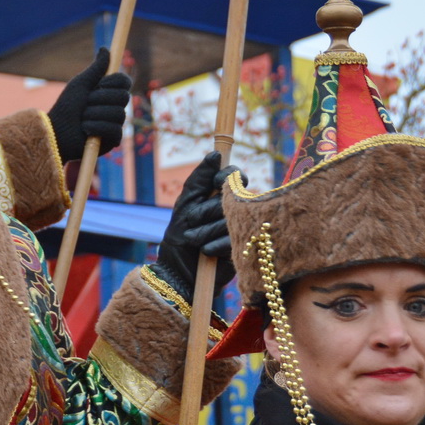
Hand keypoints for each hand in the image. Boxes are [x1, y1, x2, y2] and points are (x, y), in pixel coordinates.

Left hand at [46, 52, 131, 163]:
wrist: (56, 131)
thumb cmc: (66, 107)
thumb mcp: (81, 84)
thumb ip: (96, 69)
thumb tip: (105, 48)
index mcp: (108, 92)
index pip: (125, 82)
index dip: (114, 82)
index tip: (100, 83)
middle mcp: (115, 107)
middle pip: (124, 97)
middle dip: (100, 99)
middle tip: (85, 103)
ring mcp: (115, 123)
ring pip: (119, 114)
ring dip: (95, 114)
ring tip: (82, 118)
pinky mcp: (113, 139)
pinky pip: (114, 130)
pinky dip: (97, 128)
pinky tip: (85, 129)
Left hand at [153, 152, 241, 301]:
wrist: (179, 272)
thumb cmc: (180, 236)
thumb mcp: (185, 203)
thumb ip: (199, 178)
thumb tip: (216, 153)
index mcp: (221, 196)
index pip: (235, 175)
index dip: (227, 176)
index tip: (216, 183)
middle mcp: (234, 210)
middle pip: (233, 196)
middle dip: (208, 209)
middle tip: (192, 222)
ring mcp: (241, 228)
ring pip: (232, 217)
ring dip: (208, 229)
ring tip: (194, 240)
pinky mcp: (245, 248)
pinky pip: (235, 237)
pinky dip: (216, 244)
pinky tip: (206, 251)